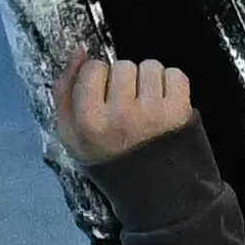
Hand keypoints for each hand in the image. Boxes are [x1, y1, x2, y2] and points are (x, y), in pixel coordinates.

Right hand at [54, 53, 196, 166]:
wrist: (155, 194)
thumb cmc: (110, 159)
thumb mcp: (72, 134)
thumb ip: (65, 90)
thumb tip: (80, 50)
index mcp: (88, 122)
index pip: (94, 69)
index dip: (100, 81)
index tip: (106, 100)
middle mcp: (119, 116)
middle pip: (122, 66)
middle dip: (126, 81)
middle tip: (130, 108)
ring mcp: (151, 113)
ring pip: (150, 66)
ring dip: (150, 81)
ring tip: (149, 107)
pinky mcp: (179, 113)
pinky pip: (175, 74)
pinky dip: (173, 86)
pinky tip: (166, 107)